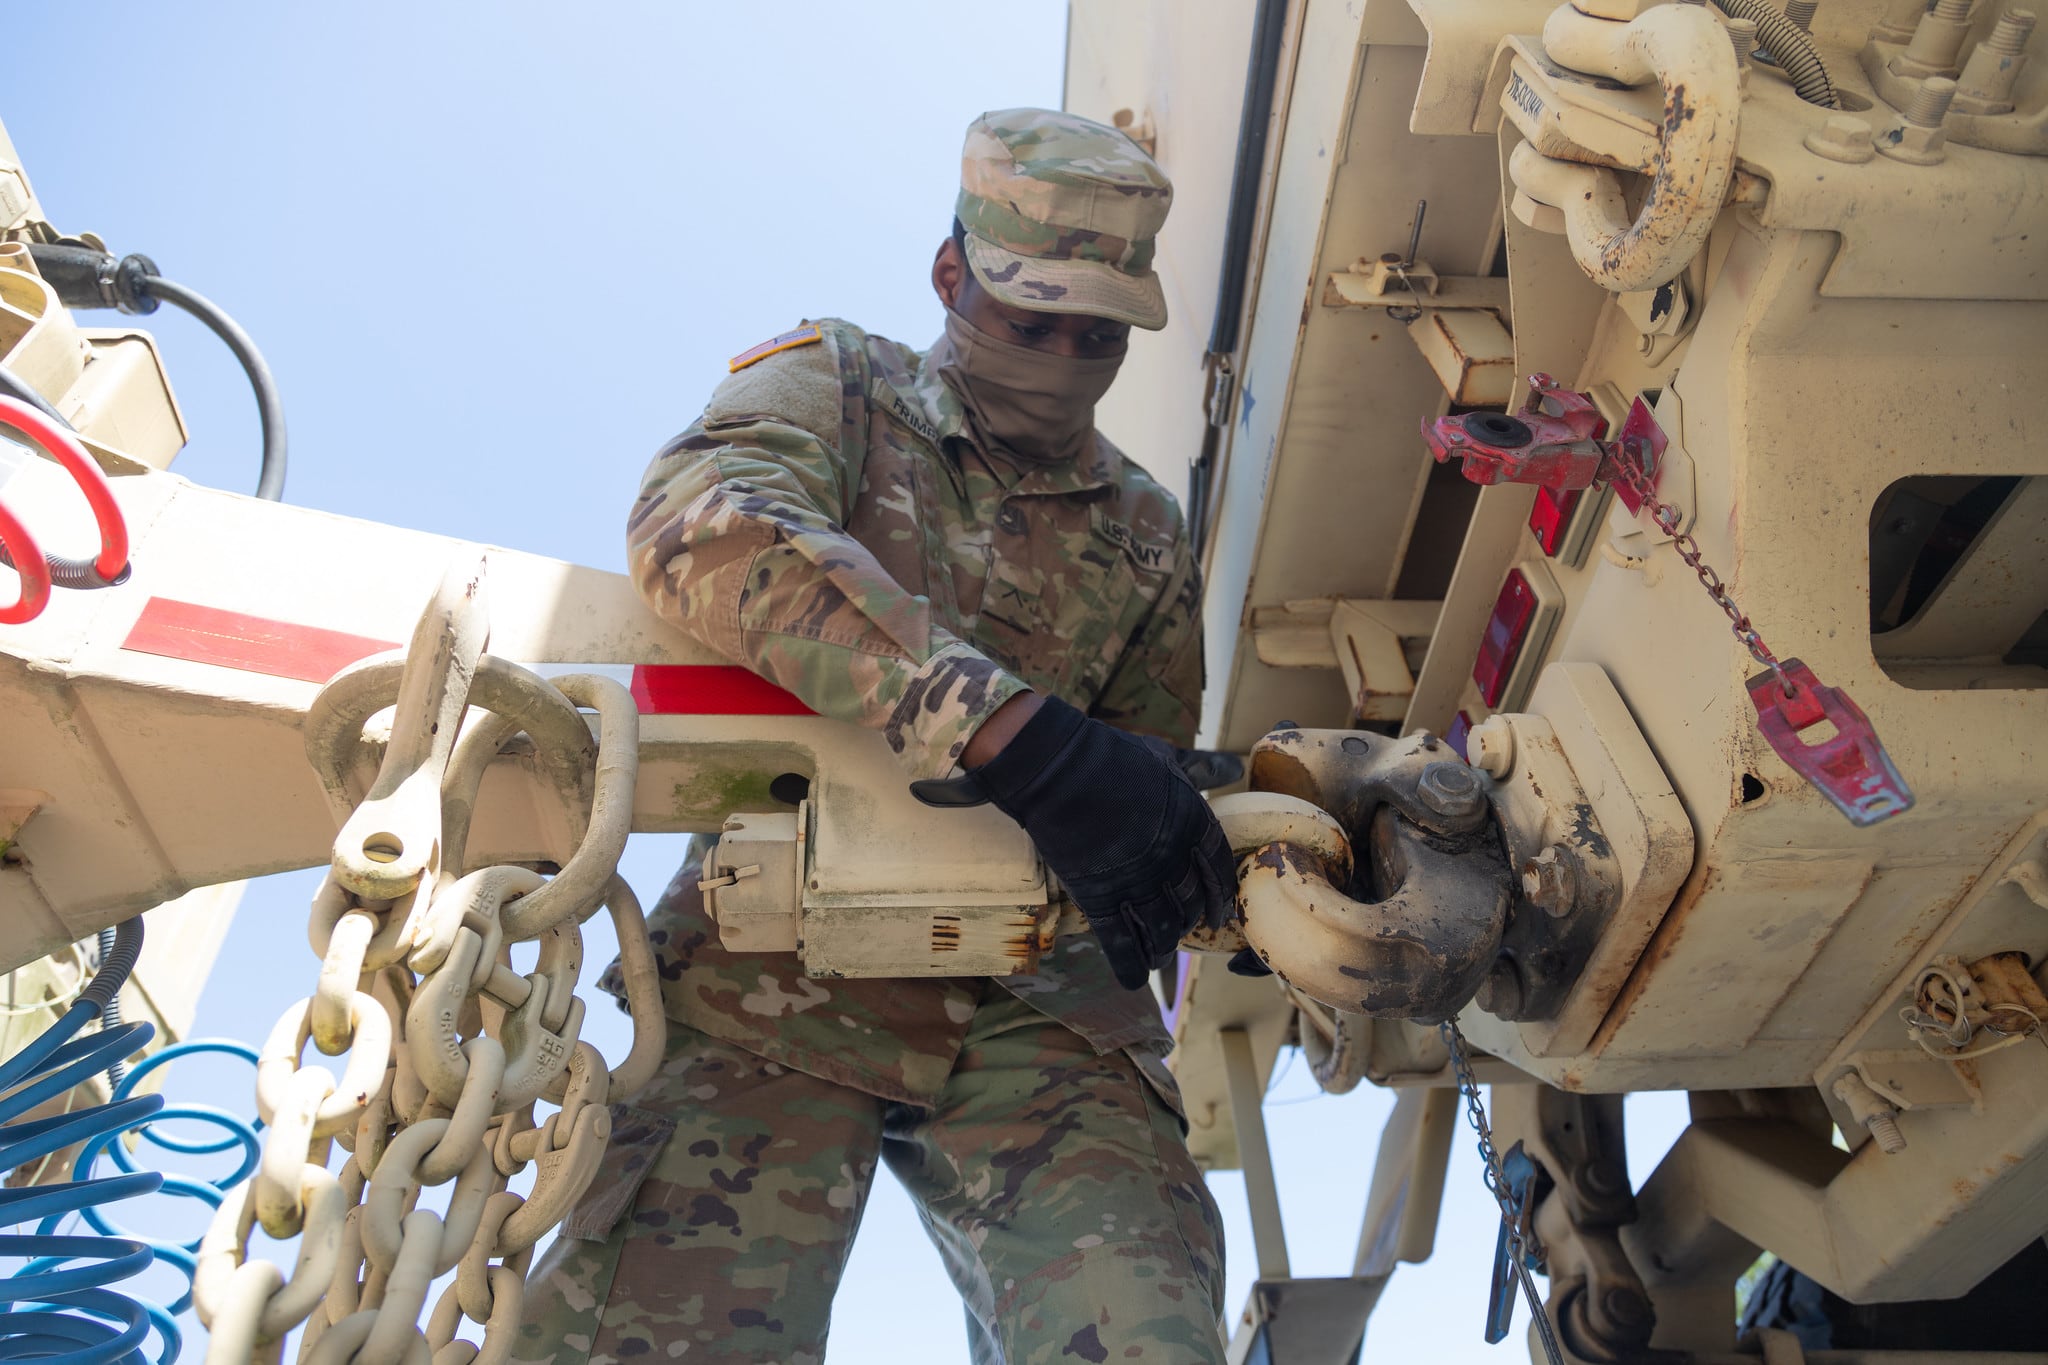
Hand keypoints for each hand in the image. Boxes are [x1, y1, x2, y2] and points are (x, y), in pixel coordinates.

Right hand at [953, 696, 1237, 989]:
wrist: (1058, 769)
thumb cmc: (1113, 757)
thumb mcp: (1166, 759)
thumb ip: (1201, 769)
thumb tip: (1234, 767)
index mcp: (1195, 827)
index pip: (1217, 873)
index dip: (1218, 897)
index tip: (1217, 912)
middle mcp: (1173, 863)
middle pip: (1190, 906)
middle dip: (1189, 922)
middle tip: (1182, 930)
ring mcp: (1138, 885)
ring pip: (1162, 932)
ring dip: (1163, 948)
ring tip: (1160, 955)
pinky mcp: (1101, 900)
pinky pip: (1122, 944)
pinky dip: (1130, 966)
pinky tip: (1134, 980)